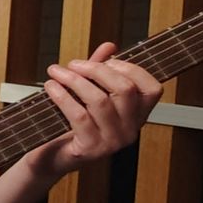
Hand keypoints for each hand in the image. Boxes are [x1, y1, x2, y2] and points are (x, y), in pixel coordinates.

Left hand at [37, 42, 160, 177]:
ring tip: (56, 72)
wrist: (53, 157)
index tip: (107, 61)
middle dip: (96, 70)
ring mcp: (112, 142)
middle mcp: (130, 130)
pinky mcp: (91, 149)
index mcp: (137, 115)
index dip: (131, 69)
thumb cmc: (74, 124)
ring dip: (74, 80)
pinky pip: (79, 115)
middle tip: (73, 64)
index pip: (152, 89)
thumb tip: (110, 45)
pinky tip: (51, 87)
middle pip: (125, 89)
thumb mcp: (89, 94)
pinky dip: (62, 96)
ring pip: (100, 100)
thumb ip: (101, 71)